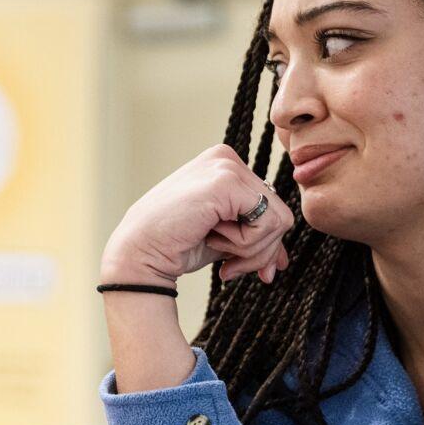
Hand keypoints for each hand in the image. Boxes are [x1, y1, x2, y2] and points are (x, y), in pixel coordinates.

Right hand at [101, 145, 292, 288]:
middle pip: (280, 215)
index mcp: (224, 165)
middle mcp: (226, 158)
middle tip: (228, 267)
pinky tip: (214, 238)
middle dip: (259, 251)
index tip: (236, 265)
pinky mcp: (226, 181)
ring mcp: (226, 166)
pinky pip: (267, 223)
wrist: (140, 255)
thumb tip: (283, 261)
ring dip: (250, 249)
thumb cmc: (174, 246)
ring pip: (278, 221)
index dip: (263, 244)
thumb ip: (255, 241)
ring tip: (216, 246)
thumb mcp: (225, 239)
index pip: (271, 207)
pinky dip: (245, 244)